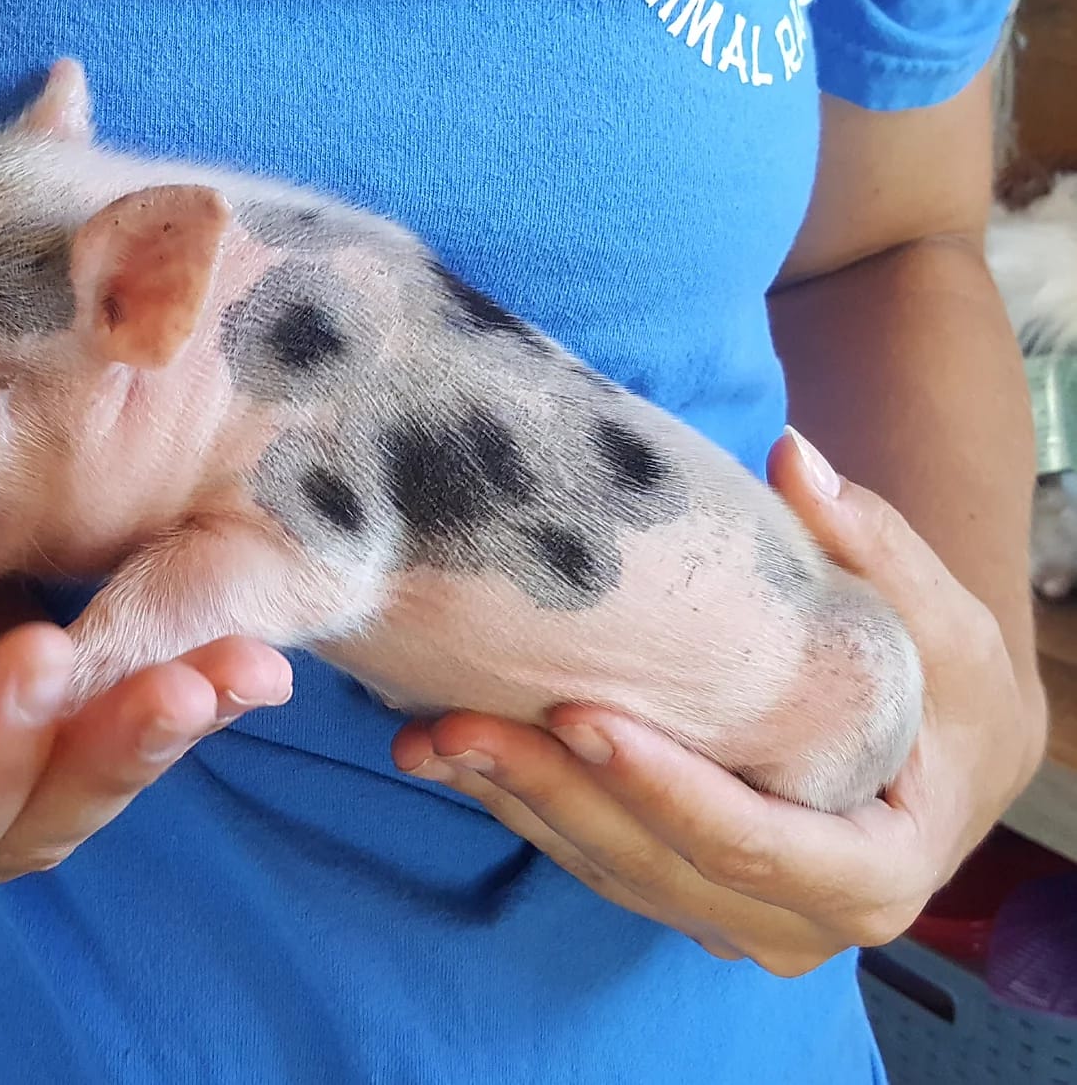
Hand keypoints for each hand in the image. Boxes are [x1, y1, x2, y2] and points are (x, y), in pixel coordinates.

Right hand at [0, 441, 291, 928]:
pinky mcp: (30, 712)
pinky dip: (173, 691)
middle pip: (30, 822)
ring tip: (247, 671)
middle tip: (188, 682)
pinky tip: (243, 662)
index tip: (35, 655)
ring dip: (169, 729)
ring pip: (88, 782)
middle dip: (112, 754)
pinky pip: (109, 719)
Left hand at [392, 428, 1044, 976]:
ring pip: (606, 871)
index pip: (752, 843)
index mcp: (873, 873)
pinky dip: (522, 808)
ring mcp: (731, 920)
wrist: (943, 759)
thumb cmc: (952, 692)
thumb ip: (874, 548)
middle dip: (549, 793)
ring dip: (512, 804)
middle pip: (654, 866)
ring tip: (425, 735)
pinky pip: (593, 861)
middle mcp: (795, 922)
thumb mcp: (943, 625)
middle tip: (453, 724)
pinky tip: (451, 755)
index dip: (661, 785)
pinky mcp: (682, 893)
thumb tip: (794, 457)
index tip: (575, 711)